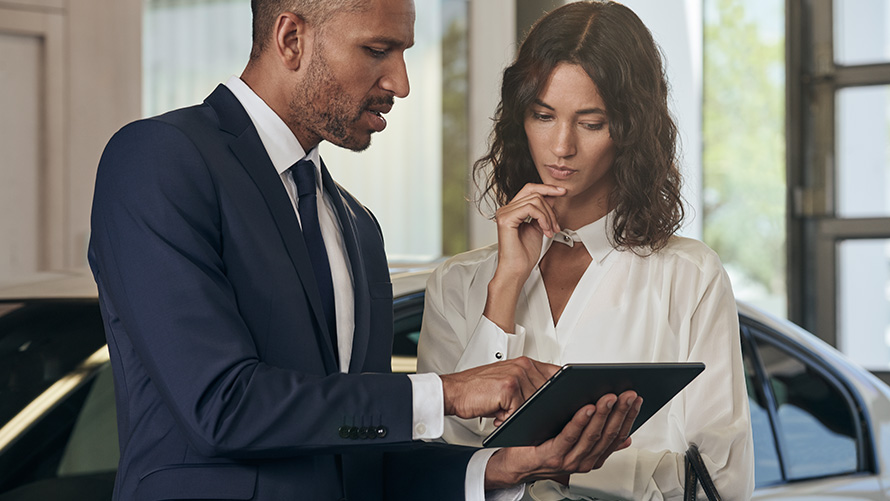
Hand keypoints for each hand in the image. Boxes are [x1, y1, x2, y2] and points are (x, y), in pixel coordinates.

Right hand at [440, 357, 559, 423]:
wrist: (454, 391)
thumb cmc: (477, 389)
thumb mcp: (507, 382)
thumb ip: (527, 386)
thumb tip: (550, 402)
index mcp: (525, 363)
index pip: (556, 374)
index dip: (563, 389)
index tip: (568, 399)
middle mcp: (523, 366)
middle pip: (548, 393)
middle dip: (539, 409)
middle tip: (517, 414)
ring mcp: (517, 376)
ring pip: (535, 404)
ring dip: (520, 415)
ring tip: (503, 413)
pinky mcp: (509, 388)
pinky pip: (520, 411)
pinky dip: (509, 418)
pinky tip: (498, 415)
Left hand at [484, 391, 642, 489]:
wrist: (515, 464)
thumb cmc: (542, 449)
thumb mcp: (576, 446)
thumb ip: (599, 441)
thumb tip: (625, 438)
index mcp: (592, 457)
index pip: (617, 436)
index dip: (629, 417)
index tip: (636, 399)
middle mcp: (583, 461)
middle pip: (608, 434)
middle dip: (621, 412)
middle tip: (627, 394)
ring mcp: (568, 460)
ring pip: (592, 435)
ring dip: (604, 414)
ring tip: (610, 397)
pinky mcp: (552, 456)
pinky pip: (569, 436)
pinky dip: (580, 422)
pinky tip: (586, 408)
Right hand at [492, 183, 565, 282]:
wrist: (517, 271)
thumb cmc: (524, 255)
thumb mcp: (538, 227)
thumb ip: (542, 212)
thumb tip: (552, 197)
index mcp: (511, 210)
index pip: (529, 189)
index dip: (547, 188)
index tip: (562, 192)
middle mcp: (505, 209)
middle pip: (533, 192)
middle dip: (551, 207)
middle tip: (556, 224)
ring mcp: (504, 213)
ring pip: (535, 200)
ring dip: (548, 216)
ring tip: (550, 231)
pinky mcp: (506, 219)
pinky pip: (531, 208)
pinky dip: (543, 219)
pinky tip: (545, 231)